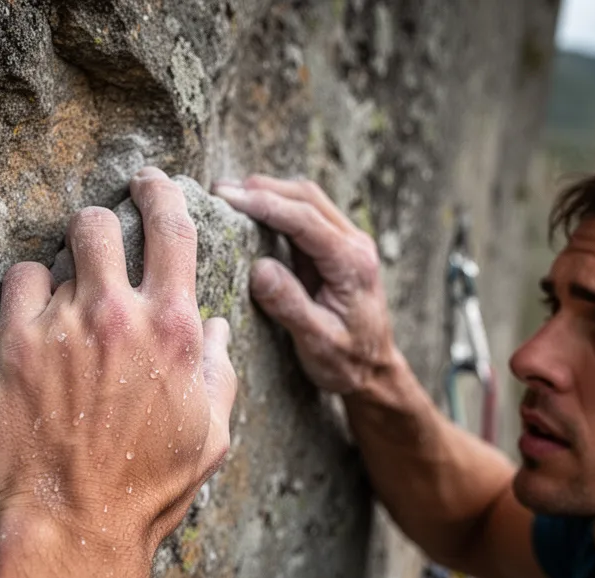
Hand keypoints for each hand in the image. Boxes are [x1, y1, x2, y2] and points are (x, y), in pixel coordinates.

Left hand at [0, 167, 237, 557]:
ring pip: (58, 255)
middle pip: (101, 224)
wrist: (72, 527)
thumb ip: (219, 373)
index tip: (151, 183)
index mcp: (172, 329)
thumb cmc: (146, 490)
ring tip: (61, 307)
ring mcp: (61, 325)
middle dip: (99, 226)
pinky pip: (17, 281)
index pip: (174, 229)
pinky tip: (30, 326)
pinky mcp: (12, 344)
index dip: (163, 193)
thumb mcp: (210, 437)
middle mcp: (118, 314)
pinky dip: (25, 293)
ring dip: (64, 270)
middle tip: (94, 245)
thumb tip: (215, 329)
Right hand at [212, 175, 395, 394]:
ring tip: (230, 196)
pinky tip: (252, 210)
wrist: (374, 371)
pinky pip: (306, 215)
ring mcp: (348, 243)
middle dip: (262, 189)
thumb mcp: (317, 342)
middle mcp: (354, 245)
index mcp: (351, 264)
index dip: (265, 204)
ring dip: (270, 193)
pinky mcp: (336, 249)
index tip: (229, 198)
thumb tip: (259, 268)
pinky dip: (278, 206)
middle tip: (220, 191)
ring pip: (307, 200)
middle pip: (307, 197)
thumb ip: (289, 305)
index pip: (305, 220)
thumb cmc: (348, 361)